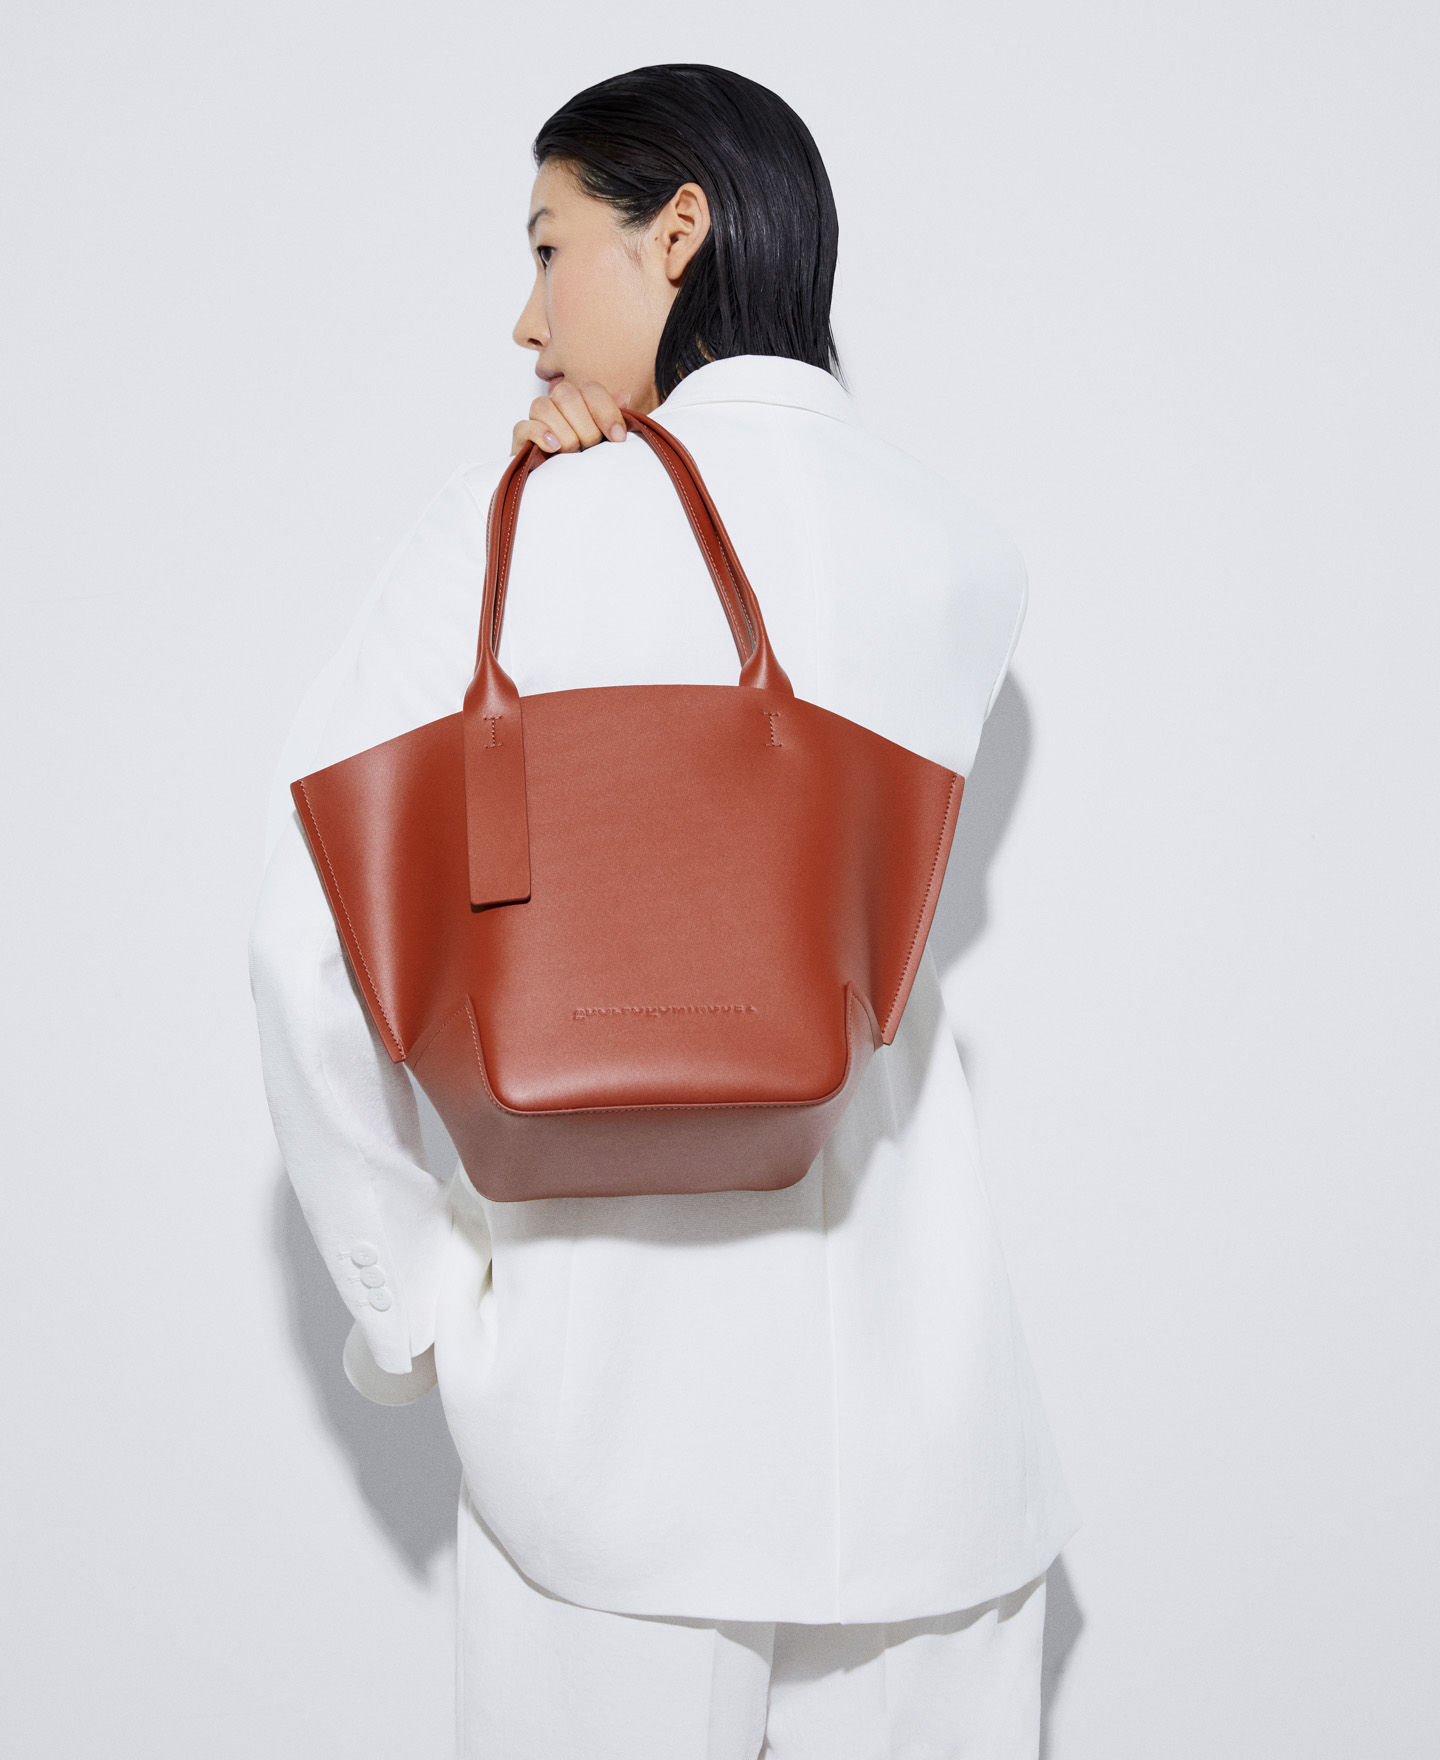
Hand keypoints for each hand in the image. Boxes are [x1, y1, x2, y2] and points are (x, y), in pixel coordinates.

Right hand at [511, 380, 629, 456]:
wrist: (565, 493)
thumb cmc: (588, 464)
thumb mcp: (607, 442)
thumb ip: (613, 418)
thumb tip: (623, 396)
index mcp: (580, 403)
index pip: (591, 390)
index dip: (606, 411)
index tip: (618, 438)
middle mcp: (557, 406)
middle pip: (566, 393)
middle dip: (585, 425)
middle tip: (591, 447)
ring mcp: (537, 421)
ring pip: (542, 406)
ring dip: (564, 432)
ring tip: (572, 452)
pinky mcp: (521, 440)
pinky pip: (522, 426)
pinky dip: (540, 433)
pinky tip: (554, 447)